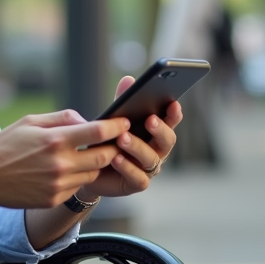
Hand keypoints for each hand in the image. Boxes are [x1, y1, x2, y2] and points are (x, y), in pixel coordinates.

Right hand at [0, 110, 128, 208]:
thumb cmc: (6, 144)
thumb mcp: (32, 121)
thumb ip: (63, 118)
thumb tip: (87, 121)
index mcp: (55, 140)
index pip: (99, 132)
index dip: (116, 127)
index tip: (125, 123)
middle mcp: (60, 164)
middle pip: (104, 157)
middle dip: (112, 148)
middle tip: (115, 142)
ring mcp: (58, 185)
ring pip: (93, 174)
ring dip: (95, 165)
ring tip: (87, 156)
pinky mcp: (54, 199)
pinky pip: (77, 188)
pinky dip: (77, 178)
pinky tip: (66, 172)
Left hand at [76, 76, 180, 198]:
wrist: (90, 168)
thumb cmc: (107, 139)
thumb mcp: (114, 118)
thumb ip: (123, 101)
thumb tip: (128, 80)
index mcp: (155, 131)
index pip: (171, 121)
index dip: (174, 114)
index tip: (173, 103)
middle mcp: (157, 150)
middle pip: (168, 140)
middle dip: (160, 129)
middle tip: (149, 119)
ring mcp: (148, 168)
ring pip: (151, 158)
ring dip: (138, 146)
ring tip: (122, 137)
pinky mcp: (136, 183)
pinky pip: (138, 177)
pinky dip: (128, 167)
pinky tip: (116, 158)